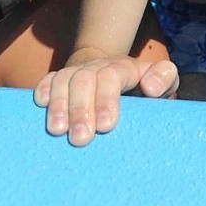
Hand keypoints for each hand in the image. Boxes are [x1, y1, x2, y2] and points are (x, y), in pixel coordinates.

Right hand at [34, 56, 178, 146]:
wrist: (119, 73)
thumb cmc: (146, 87)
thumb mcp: (165, 82)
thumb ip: (165, 79)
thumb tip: (150, 87)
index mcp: (124, 68)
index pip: (113, 76)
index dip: (107, 99)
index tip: (106, 126)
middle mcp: (99, 67)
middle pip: (84, 80)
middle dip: (80, 109)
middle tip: (80, 138)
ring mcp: (79, 72)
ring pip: (63, 80)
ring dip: (59, 105)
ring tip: (58, 131)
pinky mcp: (63, 79)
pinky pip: (49, 80)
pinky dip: (43, 90)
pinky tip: (40, 106)